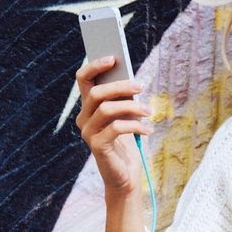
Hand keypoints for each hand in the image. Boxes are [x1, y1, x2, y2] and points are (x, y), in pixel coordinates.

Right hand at [74, 56, 152, 197]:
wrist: (126, 174)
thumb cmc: (128, 142)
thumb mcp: (127, 115)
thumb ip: (124, 99)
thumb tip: (133, 80)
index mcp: (88, 107)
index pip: (83, 79)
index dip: (95, 66)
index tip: (113, 58)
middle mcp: (83, 118)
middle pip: (96, 92)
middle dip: (120, 86)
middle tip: (141, 86)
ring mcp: (88, 133)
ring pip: (106, 109)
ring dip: (132, 107)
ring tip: (149, 111)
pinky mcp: (97, 146)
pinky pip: (116, 128)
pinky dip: (135, 126)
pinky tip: (148, 130)